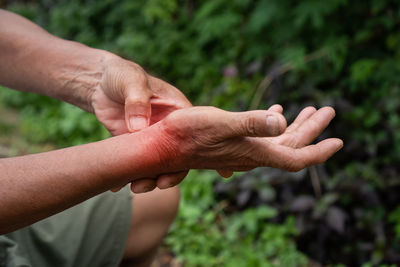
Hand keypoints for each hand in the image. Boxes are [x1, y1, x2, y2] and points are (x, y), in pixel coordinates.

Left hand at [90, 56, 191, 191]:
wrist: (98, 83)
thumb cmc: (122, 75)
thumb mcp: (132, 81)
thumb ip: (137, 101)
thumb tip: (140, 127)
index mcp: (178, 111)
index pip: (195, 134)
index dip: (200, 153)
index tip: (205, 169)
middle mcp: (169, 129)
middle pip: (177, 156)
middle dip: (171, 173)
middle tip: (158, 184)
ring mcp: (152, 140)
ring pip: (157, 165)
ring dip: (149, 179)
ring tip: (135, 187)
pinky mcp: (134, 146)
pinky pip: (136, 165)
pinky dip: (128, 176)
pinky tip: (117, 186)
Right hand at [131, 105, 341, 191]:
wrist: (163, 145)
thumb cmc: (187, 133)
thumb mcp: (220, 123)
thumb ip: (250, 123)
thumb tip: (280, 121)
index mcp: (253, 152)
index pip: (295, 158)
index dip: (319, 152)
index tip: (339, 142)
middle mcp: (251, 154)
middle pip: (291, 146)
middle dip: (313, 130)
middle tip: (329, 110)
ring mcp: (242, 150)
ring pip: (278, 140)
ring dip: (297, 125)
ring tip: (311, 109)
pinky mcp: (233, 143)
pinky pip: (262, 135)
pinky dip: (275, 123)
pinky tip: (277, 111)